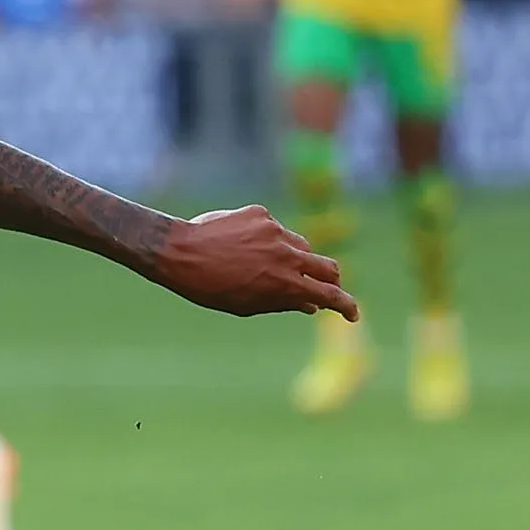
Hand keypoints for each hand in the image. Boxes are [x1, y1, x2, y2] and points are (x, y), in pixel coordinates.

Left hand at [151, 205, 358, 319]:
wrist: (177, 252)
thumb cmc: (208, 287)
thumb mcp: (246, 305)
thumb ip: (282, 303)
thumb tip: (310, 305)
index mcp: (286, 284)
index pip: (331, 295)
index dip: (347, 306)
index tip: (351, 314)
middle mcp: (288, 255)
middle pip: (328, 266)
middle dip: (330, 280)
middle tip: (320, 286)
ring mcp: (276, 231)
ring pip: (301, 245)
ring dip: (295, 259)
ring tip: (264, 267)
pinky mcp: (261, 214)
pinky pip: (275, 229)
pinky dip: (267, 240)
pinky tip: (241, 246)